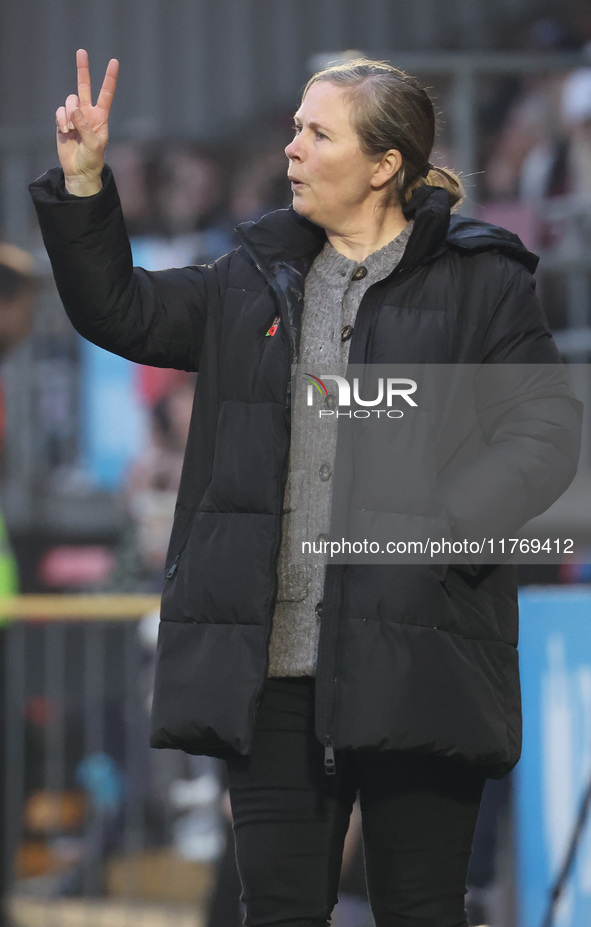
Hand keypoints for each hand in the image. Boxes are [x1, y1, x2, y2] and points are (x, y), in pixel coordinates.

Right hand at [55, 48, 118, 195]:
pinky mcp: (62, 121)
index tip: (114, 62)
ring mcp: (74, 116)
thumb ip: (85, 126)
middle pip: (84, 86)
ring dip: (69, 114)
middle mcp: (88, 113)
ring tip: (72, 130)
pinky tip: (65, 132)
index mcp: (101, 117)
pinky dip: (61, 121)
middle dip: (83, 69)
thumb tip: (74, 108)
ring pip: (69, 101)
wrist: (79, 171)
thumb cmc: (92, 159)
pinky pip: (60, 112)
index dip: (109, 78)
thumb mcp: (94, 144)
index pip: (106, 94)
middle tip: (81, 51)